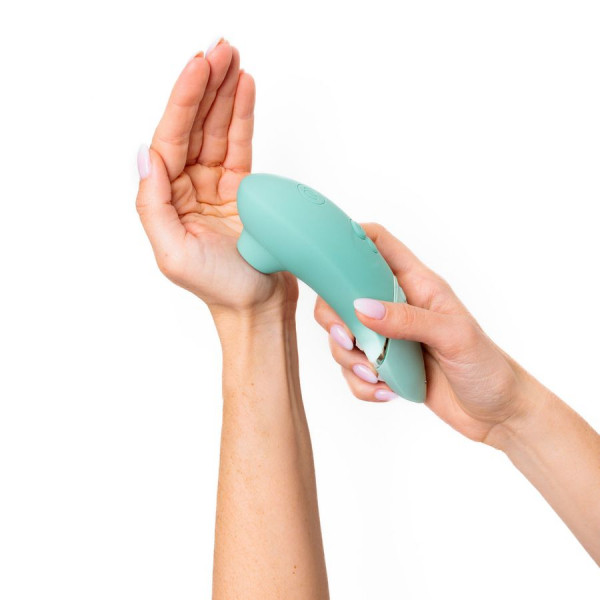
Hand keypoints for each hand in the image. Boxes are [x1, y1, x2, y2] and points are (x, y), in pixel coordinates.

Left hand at [136, 41, 296, 316]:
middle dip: (205, 86)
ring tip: (232, 59)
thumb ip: (152, 205)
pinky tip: (244, 90)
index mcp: (166, 200)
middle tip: (220, 50)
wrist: (258, 307)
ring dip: (224, 94)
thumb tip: (145, 157)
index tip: (200, 67)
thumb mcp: (173, 254)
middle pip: (193, 126)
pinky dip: (241, 118)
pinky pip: (239, 146)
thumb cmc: (220, 289)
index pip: (171, 139)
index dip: (184, 100)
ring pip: (216, 130)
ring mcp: (215, 186)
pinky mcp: (242, 189)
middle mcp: (187, 189)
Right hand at [314, 223, 535, 442]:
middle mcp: (395, 305)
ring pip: (342, 336)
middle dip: (335, 319)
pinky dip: (362, 384)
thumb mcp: (453, 336)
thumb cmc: (486, 365)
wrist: (496, 411)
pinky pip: (354, 370)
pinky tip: (387, 391)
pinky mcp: (384, 365)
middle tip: (348, 340)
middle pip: (342, 293)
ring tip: (378, 375)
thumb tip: (363, 308)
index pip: (376, 243)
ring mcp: (387, 336)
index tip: (325, 255)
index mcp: (415, 283)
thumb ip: (408, 319)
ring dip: (351, 360)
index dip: (347, 238)